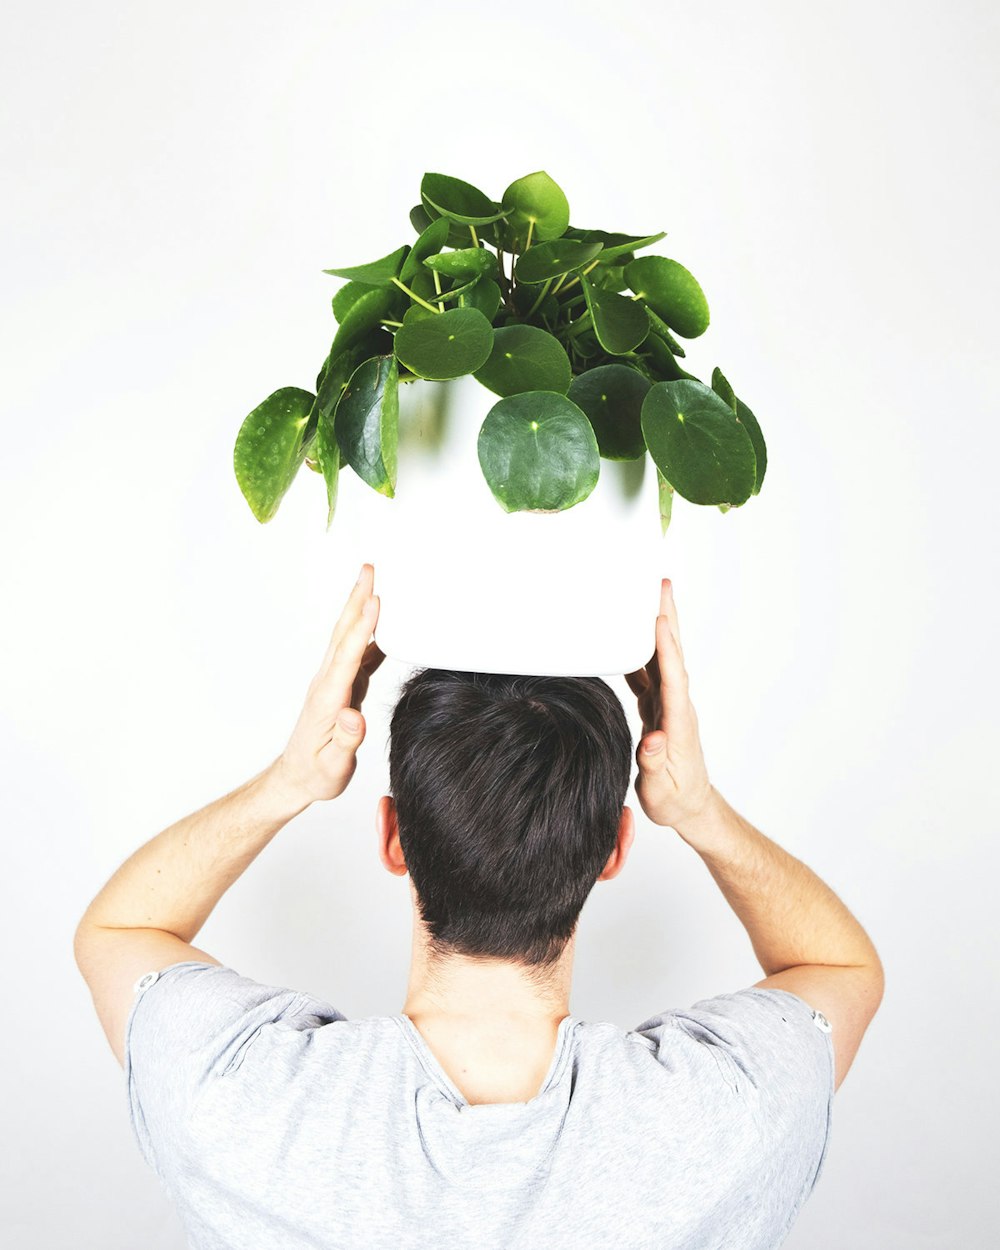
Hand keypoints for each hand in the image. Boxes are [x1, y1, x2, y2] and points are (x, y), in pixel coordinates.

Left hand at [277, 563, 385, 805]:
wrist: (297, 777)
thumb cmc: (317, 773)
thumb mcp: (333, 767)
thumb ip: (346, 741)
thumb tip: (355, 716)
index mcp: (329, 699)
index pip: (347, 656)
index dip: (362, 627)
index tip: (375, 600)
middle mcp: (328, 683)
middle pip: (344, 633)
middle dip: (357, 599)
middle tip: (370, 568)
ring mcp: (335, 681)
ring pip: (349, 637)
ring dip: (361, 607)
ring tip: (375, 581)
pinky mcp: (343, 686)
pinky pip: (358, 651)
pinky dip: (370, 631)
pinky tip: (384, 621)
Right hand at [624, 579, 714, 832]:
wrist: (690, 806)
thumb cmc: (675, 799)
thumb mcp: (661, 789)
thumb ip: (654, 763)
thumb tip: (651, 740)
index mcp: (677, 722)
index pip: (672, 678)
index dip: (665, 648)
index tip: (658, 619)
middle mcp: (675, 706)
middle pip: (671, 654)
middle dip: (666, 618)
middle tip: (661, 585)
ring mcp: (668, 705)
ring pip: (661, 658)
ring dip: (655, 626)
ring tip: (647, 596)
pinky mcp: (659, 708)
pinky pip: (650, 672)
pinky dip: (642, 650)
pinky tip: (629, 636)